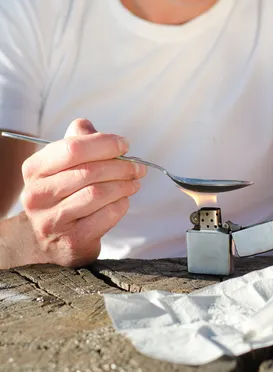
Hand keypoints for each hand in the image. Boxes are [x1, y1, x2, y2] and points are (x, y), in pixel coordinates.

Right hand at [21, 118, 145, 266]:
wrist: (50, 240)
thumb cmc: (62, 194)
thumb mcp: (62, 164)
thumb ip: (78, 140)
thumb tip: (94, 129)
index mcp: (34, 169)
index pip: (72, 148)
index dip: (104, 143)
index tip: (124, 144)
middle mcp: (37, 195)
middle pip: (89, 171)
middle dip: (121, 166)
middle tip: (138, 167)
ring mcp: (52, 221)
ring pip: (98, 194)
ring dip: (124, 185)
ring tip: (133, 182)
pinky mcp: (72, 241)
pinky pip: (106, 216)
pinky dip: (121, 205)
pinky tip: (123, 200)